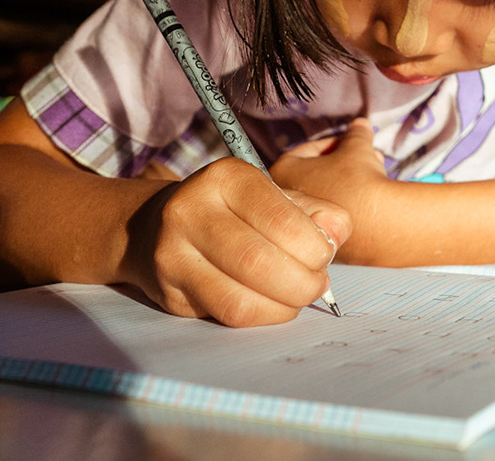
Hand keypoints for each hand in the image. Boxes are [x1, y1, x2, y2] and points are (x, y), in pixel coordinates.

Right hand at [124, 156, 351, 326]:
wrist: (156, 228)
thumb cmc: (234, 213)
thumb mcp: (273, 197)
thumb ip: (314, 211)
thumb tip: (337, 233)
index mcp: (226, 178)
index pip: (281, 219)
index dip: (314, 246)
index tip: (324, 255)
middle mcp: (191, 210)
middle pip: (259, 262)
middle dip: (303, 282)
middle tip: (317, 284)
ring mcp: (173, 254)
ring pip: (241, 298)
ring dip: (284, 306)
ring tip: (297, 295)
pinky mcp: (170, 292)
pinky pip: (228, 316)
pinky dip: (264, 316)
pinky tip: (273, 304)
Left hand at [269, 117, 389, 219]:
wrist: (379, 223)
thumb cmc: (359, 181)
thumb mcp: (357, 148)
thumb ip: (355, 134)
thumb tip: (360, 125)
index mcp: (284, 174)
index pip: (306, 151)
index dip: (332, 142)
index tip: (349, 141)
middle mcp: (287, 203)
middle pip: (315, 174)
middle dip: (343, 162)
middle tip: (363, 156)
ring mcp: (304, 226)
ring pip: (326, 195)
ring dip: (348, 180)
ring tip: (372, 172)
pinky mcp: (323, 243)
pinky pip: (334, 215)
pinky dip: (349, 202)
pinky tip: (369, 195)